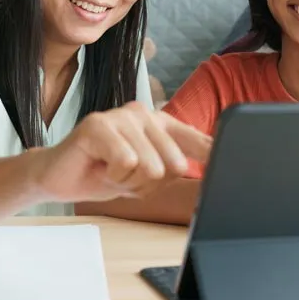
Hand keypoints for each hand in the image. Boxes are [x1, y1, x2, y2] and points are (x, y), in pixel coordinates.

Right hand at [32, 101, 211, 202]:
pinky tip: (100, 166)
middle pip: (174, 164)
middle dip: (149, 184)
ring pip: (150, 166)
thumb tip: (205, 173)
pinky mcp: (98, 124)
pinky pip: (126, 162)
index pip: (198, 141)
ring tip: (111, 171)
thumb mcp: (147, 178)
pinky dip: (113, 176)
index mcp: (161, 124)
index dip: (216, 154)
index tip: (238, 162)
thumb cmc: (105, 174)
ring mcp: (121, 116)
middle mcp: (145, 114)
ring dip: (128, 182)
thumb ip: (174, 171)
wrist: (60, 178)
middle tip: (126, 177)